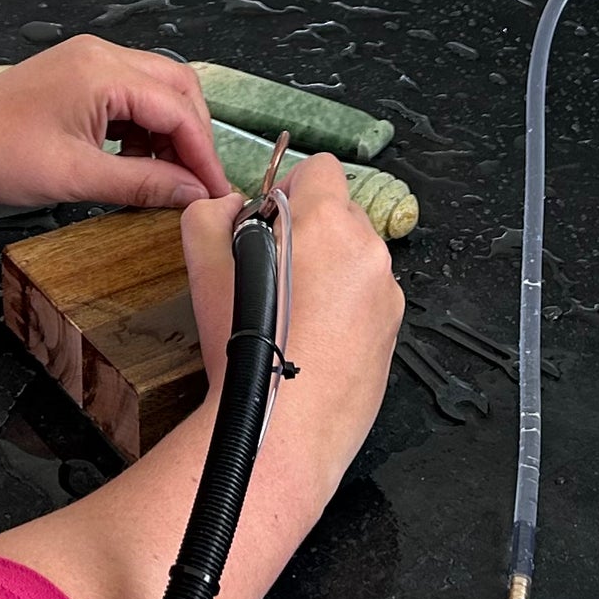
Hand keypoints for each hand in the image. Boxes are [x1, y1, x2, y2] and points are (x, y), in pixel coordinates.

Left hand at [0, 37, 234, 210]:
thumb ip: (142, 183)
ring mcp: (87, 61)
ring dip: (169, 133)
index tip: (218, 192)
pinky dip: (143, 127)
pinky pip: (129, 94)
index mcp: (102, 71)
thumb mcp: (75, 178)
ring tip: (168, 179)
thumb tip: (193, 195)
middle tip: (200, 185)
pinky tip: (136, 161)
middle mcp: (100, 54)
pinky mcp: (77, 75)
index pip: (177, 108)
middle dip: (193, 137)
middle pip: (175, 88)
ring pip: (155, 90)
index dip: (203, 153)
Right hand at [182, 154, 399, 513]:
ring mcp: (388, 294)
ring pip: (357, 258)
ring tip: (293, 314)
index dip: (289, 189)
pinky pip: (369, 300)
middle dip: (310, 231)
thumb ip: (211, 214)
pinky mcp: (395, 333)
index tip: (268, 223)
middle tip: (274, 272)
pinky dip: (346, 309)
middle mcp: (369, 250)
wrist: (285, 430)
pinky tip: (314, 341)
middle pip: (341, 212)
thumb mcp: (203, 266)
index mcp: (328, 222)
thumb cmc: (247, 349)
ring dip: (330, 270)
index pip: (320, 168)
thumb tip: (232, 205)